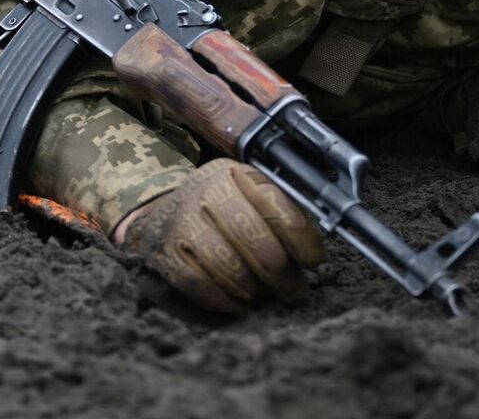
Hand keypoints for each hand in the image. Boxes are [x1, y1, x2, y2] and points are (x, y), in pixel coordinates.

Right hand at [114, 160, 324, 314]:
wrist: (165, 210)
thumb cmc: (223, 207)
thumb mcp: (252, 193)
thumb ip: (282, 215)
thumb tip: (312, 257)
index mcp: (238, 175)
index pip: (277, 206)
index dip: (301, 239)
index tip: (313, 261)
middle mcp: (208, 193)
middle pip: (255, 240)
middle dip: (282, 275)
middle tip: (294, 292)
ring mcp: (184, 222)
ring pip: (229, 266)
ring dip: (254, 289)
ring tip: (266, 296)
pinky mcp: (166, 252)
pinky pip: (201, 284)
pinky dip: (226, 300)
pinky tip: (241, 304)